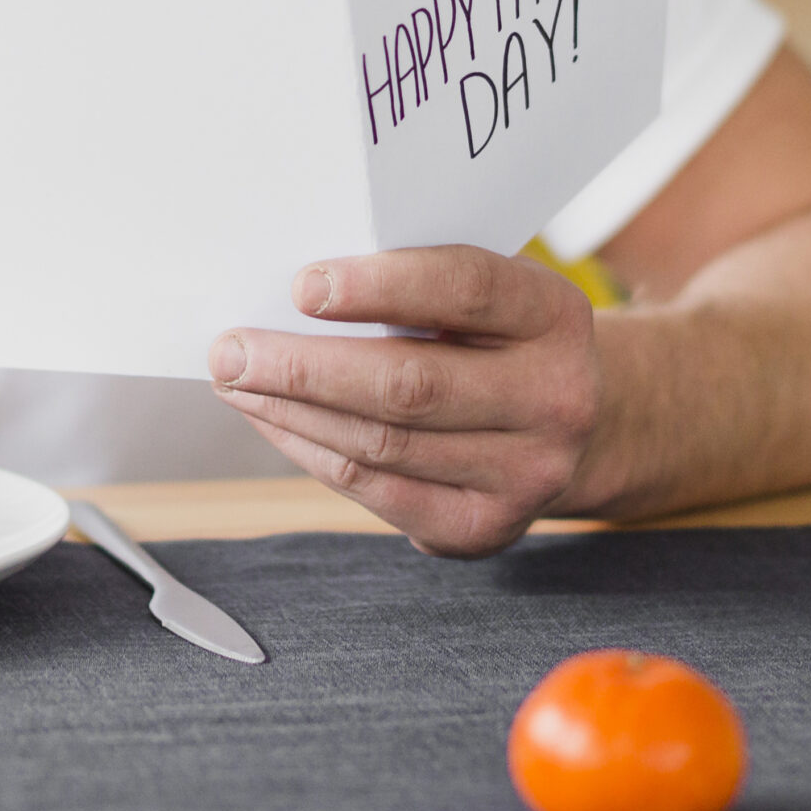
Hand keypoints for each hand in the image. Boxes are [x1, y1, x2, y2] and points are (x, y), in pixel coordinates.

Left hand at [207, 248, 601, 557]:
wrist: (579, 421)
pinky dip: (312, 453)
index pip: (464, 289)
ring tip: (237, 382)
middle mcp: (554, 398)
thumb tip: (296, 294)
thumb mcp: (488, 291)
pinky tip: (275, 422)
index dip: (378, 286)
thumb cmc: (501, 335)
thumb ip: (417, 282)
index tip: (302, 286)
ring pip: (381, 444)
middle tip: (231, 349)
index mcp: (553, 314)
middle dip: (303, 367)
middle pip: (408, 385)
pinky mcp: (485, 528)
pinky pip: (377, 491)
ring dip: (291, 412)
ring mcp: (526, 473)